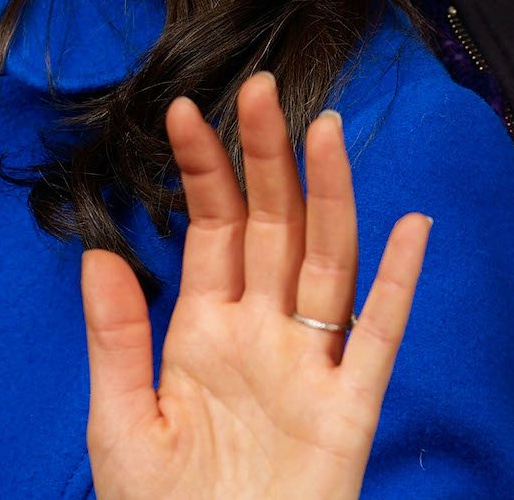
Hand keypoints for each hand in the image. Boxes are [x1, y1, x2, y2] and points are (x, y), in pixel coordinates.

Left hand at [81, 71, 431, 499]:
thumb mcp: (120, 423)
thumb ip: (117, 337)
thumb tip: (102, 253)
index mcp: (205, 331)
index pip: (211, 229)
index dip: (202, 171)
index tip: (183, 112)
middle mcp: (262, 334)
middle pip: (274, 227)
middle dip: (267, 158)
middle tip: (263, 89)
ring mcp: (309, 367)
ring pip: (327, 262)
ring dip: (330, 197)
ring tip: (325, 132)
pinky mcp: (347, 411)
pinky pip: (379, 337)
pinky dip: (399, 283)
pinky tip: (411, 228)